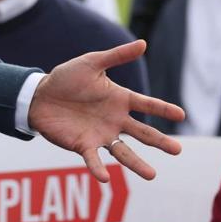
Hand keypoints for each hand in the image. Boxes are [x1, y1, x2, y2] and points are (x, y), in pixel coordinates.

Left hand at [27, 40, 184, 182]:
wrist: (39, 96)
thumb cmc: (66, 78)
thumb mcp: (92, 63)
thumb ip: (117, 56)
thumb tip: (143, 43)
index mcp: (120, 99)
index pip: (147, 104)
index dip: (163, 109)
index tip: (181, 115)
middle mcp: (115, 120)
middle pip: (142, 133)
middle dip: (160, 141)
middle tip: (178, 150)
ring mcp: (101, 135)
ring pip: (124, 152)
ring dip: (137, 164)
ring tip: (152, 175)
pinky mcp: (83, 146)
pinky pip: (94, 160)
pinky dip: (99, 169)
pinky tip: (105, 178)